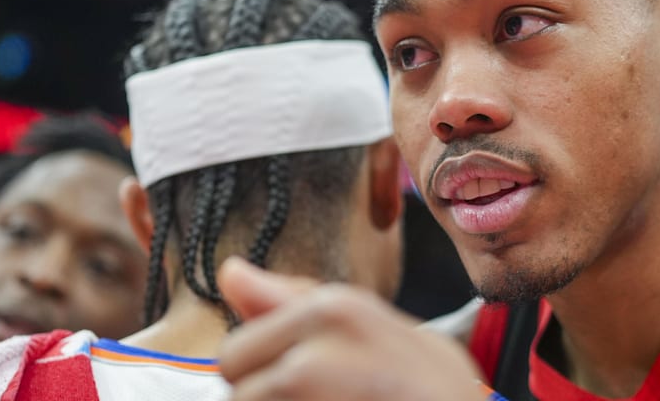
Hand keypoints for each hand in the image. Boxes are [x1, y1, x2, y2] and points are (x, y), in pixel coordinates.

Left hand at [218, 257, 487, 400]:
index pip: (236, 353)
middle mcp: (312, 358)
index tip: (316, 380)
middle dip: (268, 399)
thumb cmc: (429, 384)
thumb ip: (294, 301)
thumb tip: (230, 272)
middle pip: (237, 392)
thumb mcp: (369, 324)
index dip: (266, 372)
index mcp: (329, 311)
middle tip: (329, 399)